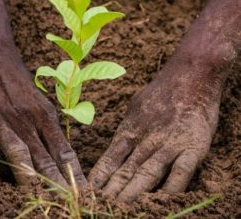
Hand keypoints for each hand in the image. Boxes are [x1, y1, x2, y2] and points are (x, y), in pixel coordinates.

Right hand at [0, 44, 85, 186]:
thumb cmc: (18, 83)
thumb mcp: (41, 103)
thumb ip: (49, 128)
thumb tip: (59, 156)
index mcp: (45, 116)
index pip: (64, 151)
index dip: (75, 175)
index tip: (84, 193)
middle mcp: (27, 121)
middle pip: (45, 158)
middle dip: (58, 184)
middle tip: (69, 204)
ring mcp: (2, 122)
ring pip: (19, 155)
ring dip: (29, 180)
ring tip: (39, 200)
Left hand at [89, 56, 222, 201]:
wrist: (190, 76)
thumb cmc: (160, 92)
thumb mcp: (135, 108)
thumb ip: (127, 129)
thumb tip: (118, 147)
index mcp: (130, 130)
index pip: (110, 159)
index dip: (100, 177)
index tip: (89, 192)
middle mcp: (147, 139)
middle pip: (126, 170)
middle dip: (112, 191)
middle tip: (99, 206)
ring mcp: (169, 143)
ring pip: (147, 173)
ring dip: (133, 193)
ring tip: (120, 208)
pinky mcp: (192, 146)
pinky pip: (181, 171)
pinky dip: (171, 188)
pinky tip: (161, 201)